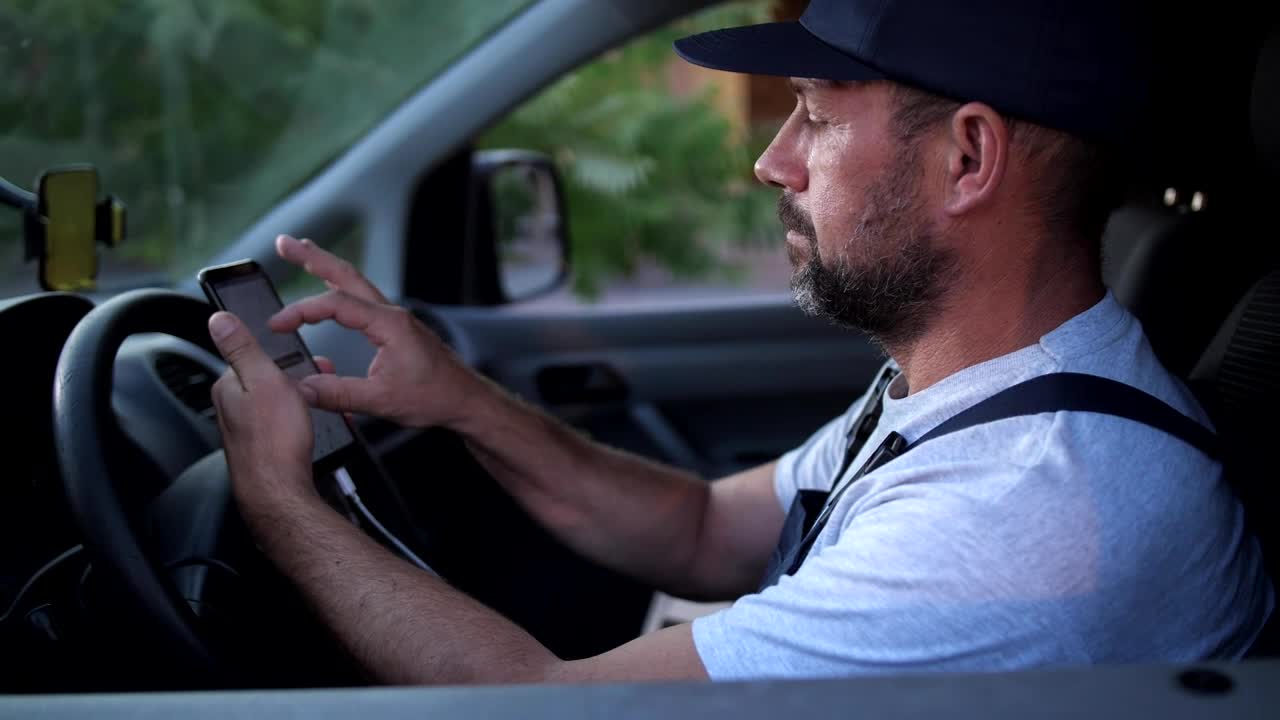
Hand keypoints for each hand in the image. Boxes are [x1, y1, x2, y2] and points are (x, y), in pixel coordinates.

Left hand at [208, 311, 316, 515]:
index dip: (284, 355)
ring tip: (316, 407)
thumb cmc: (274, 440)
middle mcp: (231, 408)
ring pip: (276, 403)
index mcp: (228, 386)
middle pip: (266, 380)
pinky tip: (308, 429)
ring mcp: (245, 429)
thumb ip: (242, 347)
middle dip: (295, 378)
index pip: (253, 357)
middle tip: (317, 383)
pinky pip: (282, 424)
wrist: (280, 491)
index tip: (305, 360)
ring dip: (299, 400)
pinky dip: (298, 421)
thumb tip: (218, 318)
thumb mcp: (264, 379)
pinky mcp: (260, 447)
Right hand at [271, 234, 481, 427]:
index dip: (302, 310)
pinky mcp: (398, 329)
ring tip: (304, 253)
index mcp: (389, 324)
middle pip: (347, 276)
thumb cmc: (435, 397)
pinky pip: (365, 300)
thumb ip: (339, 395)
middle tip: (284, 243)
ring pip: (357, 284)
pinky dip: (343, 288)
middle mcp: (393, 314)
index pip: (337, 304)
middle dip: (314, 258)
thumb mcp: (382, 400)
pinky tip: (333, 291)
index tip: (278, 324)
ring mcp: (396, 319)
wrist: (467, 400)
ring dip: (328, 268)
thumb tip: (301, 389)